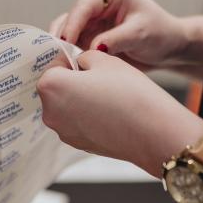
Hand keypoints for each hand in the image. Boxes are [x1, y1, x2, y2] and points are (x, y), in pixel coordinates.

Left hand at [37, 52, 202, 177]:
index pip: (52, 66)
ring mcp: (63, 132)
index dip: (69, 61)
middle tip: (100, 78)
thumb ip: (84, 57)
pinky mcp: (78, 145)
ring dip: (81, 99)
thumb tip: (80, 64)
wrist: (152, 131)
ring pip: (67, 107)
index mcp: (51, 86)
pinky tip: (111, 112)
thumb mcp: (105, 60)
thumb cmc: (129, 92)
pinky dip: (89, 116)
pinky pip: (78, 123)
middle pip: (56, 89)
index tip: (83, 61)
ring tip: (108, 96)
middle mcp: (50, 112)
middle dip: (73, 81)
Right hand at [49, 0, 191, 69]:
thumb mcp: (140, 34)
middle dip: (63, 36)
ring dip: (63, 47)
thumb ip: (116, 39)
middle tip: (59, 57)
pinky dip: (68, 55)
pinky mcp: (89, 37)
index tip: (66, 40)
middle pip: (71, 17)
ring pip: (66, 31)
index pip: (85, 4)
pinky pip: (72, 45)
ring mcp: (91, 21)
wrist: (169, 48)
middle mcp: (97, 3)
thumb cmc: (160, 33)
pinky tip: (66, 67)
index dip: (73, 22)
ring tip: (61, 64)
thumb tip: (91, 47)